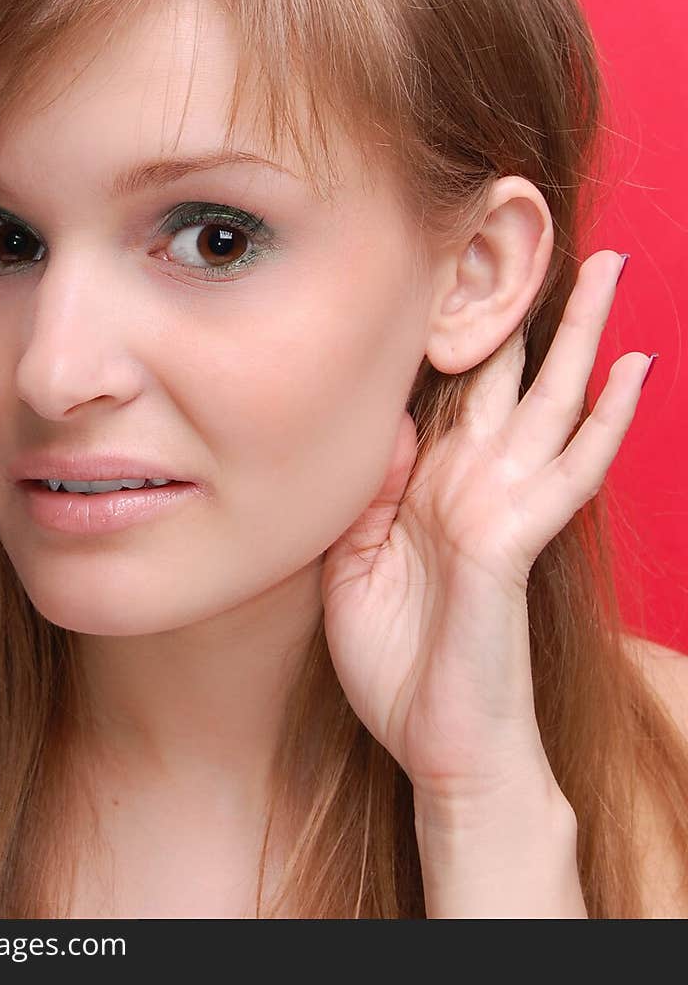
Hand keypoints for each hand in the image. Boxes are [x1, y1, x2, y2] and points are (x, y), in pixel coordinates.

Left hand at [321, 249, 651, 806]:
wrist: (439, 750)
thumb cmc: (399, 660)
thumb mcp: (352, 560)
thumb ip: (370, 489)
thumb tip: (394, 423)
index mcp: (432, 481)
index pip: (453, 386)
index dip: (459, 326)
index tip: (460, 258)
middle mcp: (476, 480)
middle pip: (514, 375)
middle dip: (533, 308)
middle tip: (545, 233)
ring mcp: (503, 506)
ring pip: (556, 402)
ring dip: (584, 338)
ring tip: (609, 272)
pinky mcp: (516, 541)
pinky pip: (568, 470)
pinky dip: (604, 420)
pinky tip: (632, 371)